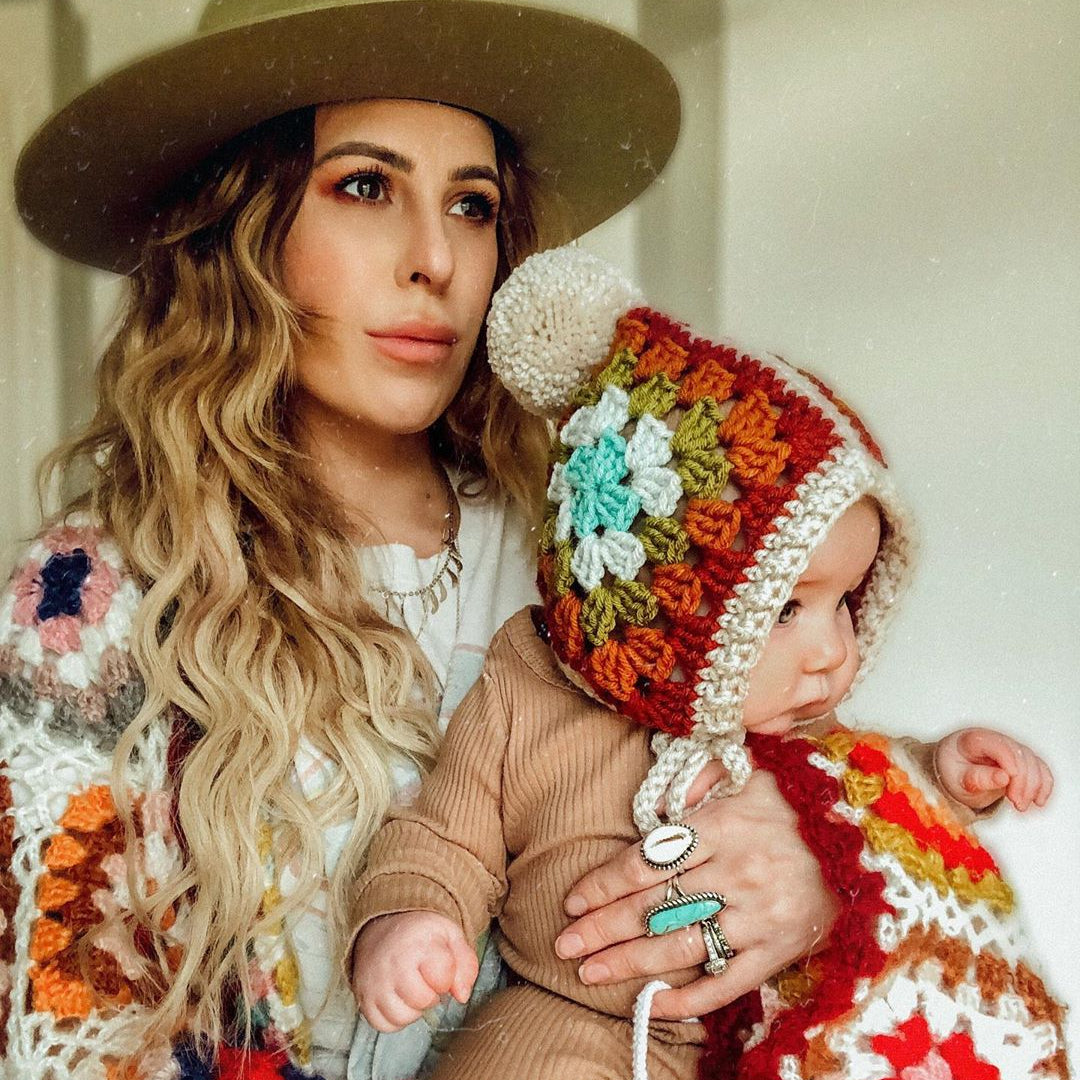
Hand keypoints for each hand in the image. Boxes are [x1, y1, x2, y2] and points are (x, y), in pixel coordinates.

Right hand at [352, 911, 477, 1031]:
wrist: (382, 924)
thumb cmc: (421, 934)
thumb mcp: (451, 936)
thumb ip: (466, 964)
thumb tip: (462, 996)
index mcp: (418, 945)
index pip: (443, 978)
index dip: (447, 977)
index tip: (440, 966)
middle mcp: (393, 965)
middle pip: (423, 1001)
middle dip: (431, 994)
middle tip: (426, 978)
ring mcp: (375, 983)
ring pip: (402, 1017)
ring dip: (413, 1008)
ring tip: (412, 988)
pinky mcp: (363, 997)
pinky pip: (383, 1025)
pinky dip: (394, 1018)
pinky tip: (399, 998)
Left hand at [553, 765, 837, 1019]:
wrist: (874, 835)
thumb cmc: (804, 800)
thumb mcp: (753, 769)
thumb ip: (702, 777)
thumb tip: (662, 809)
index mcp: (726, 825)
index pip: (649, 861)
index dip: (605, 882)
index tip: (574, 899)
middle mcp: (738, 872)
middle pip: (655, 906)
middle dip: (603, 926)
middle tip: (564, 943)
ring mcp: (760, 915)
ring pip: (682, 945)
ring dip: (630, 961)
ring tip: (588, 971)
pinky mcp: (781, 949)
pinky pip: (727, 981)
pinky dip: (688, 997)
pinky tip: (652, 1001)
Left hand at [935, 727, 1052, 811]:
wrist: (954, 769)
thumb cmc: (953, 771)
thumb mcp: (956, 778)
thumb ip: (977, 778)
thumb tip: (1003, 778)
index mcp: (973, 740)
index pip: (998, 746)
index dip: (1009, 763)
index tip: (1010, 784)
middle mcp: (995, 740)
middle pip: (1019, 755)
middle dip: (1023, 782)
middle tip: (1016, 803)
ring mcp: (1010, 748)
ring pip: (1033, 761)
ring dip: (1034, 786)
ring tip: (1021, 806)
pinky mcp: (1022, 759)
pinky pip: (1040, 768)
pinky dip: (1044, 785)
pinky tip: (1039, 801)